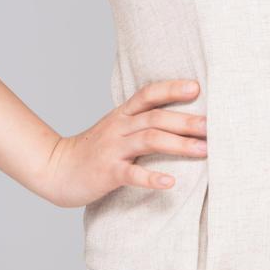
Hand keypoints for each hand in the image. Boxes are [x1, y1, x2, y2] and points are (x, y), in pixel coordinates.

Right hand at [39, 79, 206, 208]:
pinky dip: (152, 177)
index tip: (196, 87)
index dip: (172, 88)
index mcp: (122, 115)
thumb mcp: (115, 129)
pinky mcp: (107, 172)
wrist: (56, 169)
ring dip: (178, 144)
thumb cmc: (94, 151)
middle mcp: (119, 127)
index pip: (149, 94)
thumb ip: (141, 122)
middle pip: (156, 117)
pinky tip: (169, 183)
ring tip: (203, 150)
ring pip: (149, 140)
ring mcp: (112, 149)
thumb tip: (179, 119)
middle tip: (213, 127)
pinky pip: (132, 173)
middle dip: (186, 121)